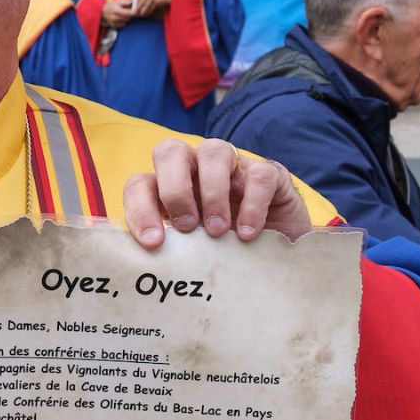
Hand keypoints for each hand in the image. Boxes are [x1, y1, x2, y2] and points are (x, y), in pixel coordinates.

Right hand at [100, 0, 134, 28]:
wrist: (101, 11)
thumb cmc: (111, 5)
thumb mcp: (118, 1)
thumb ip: (127, 2)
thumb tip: (135, 2)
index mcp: (116, 10)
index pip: (129, 13)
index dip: (134, 12)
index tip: (136, 10)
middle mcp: (115, 17)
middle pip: (128, 18)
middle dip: (131, 15)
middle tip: (131, 11)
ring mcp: (114, 22)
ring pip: (126, 21)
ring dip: (128, 18)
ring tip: (125, 14)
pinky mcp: (113, 26)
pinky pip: (123, 24)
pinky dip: (124, 21)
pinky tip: (121, 18)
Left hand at [123, 139, 311, 247]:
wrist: (279, 264)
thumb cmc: (225, 259)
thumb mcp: (192, 257)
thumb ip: (169, 253)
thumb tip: (140, 268)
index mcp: (169, 191)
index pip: (140, 184)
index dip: (140, 209)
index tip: (153, 242)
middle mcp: (197, 172)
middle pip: (169, 152)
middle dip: (174, 189)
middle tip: (187, 227)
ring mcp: (234, 169)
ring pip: (213, 151)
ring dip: (212, 192)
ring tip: (218, 231)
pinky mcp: (269, 175)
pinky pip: (259, 174)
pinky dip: (252, 204)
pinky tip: (248, 234)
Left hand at [131, 0, 172, 15]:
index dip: (137, 0)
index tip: (135, 5)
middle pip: (141, 0)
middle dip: (138, 6)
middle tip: (135, 11)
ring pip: (145, 4)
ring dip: (143, 10)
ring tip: (141, 14)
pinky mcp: (157, 0)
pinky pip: (151, 7)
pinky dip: (148, 11)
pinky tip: (147, 14)